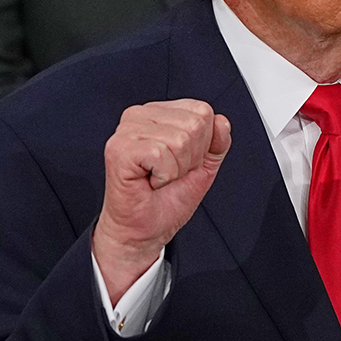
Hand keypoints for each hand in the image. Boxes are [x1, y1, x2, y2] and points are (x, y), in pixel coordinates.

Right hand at [92, 99, 230, 303]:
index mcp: (159, 113)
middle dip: (190, 158)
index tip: (181, 162)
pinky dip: (164, 176)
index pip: (202, 111)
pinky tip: (150, 181)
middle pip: (194, 124)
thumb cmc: (166, 199)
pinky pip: (161, 154)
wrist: (144, 230)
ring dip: (176, 169)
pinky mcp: (119, 148)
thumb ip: (217, 142)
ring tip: (159, 178)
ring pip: (180, 140)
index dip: (202, 145)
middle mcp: (140, 115)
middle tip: (169, 173)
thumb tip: (222, 121)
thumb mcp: (203, 166)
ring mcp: (126, 130)